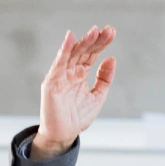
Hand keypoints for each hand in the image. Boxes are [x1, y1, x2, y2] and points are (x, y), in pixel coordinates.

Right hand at [32, 25, 116, 159]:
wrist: (64, 135)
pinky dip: (64, 50)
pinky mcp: (52, 82)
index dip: (101, 43)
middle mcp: (70, 71)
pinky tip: (70, 38)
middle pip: (83, 51)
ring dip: (83, 42)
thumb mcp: (98, 96)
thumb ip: (104, 78)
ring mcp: (61, 75)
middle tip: (108, 30)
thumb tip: (111, 59)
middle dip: (95, 40)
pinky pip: (58, 64)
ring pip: (72, 54)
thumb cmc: (77, 117)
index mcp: (80, 73)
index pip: (91, 54)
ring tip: (95, 32)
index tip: (112, 32)